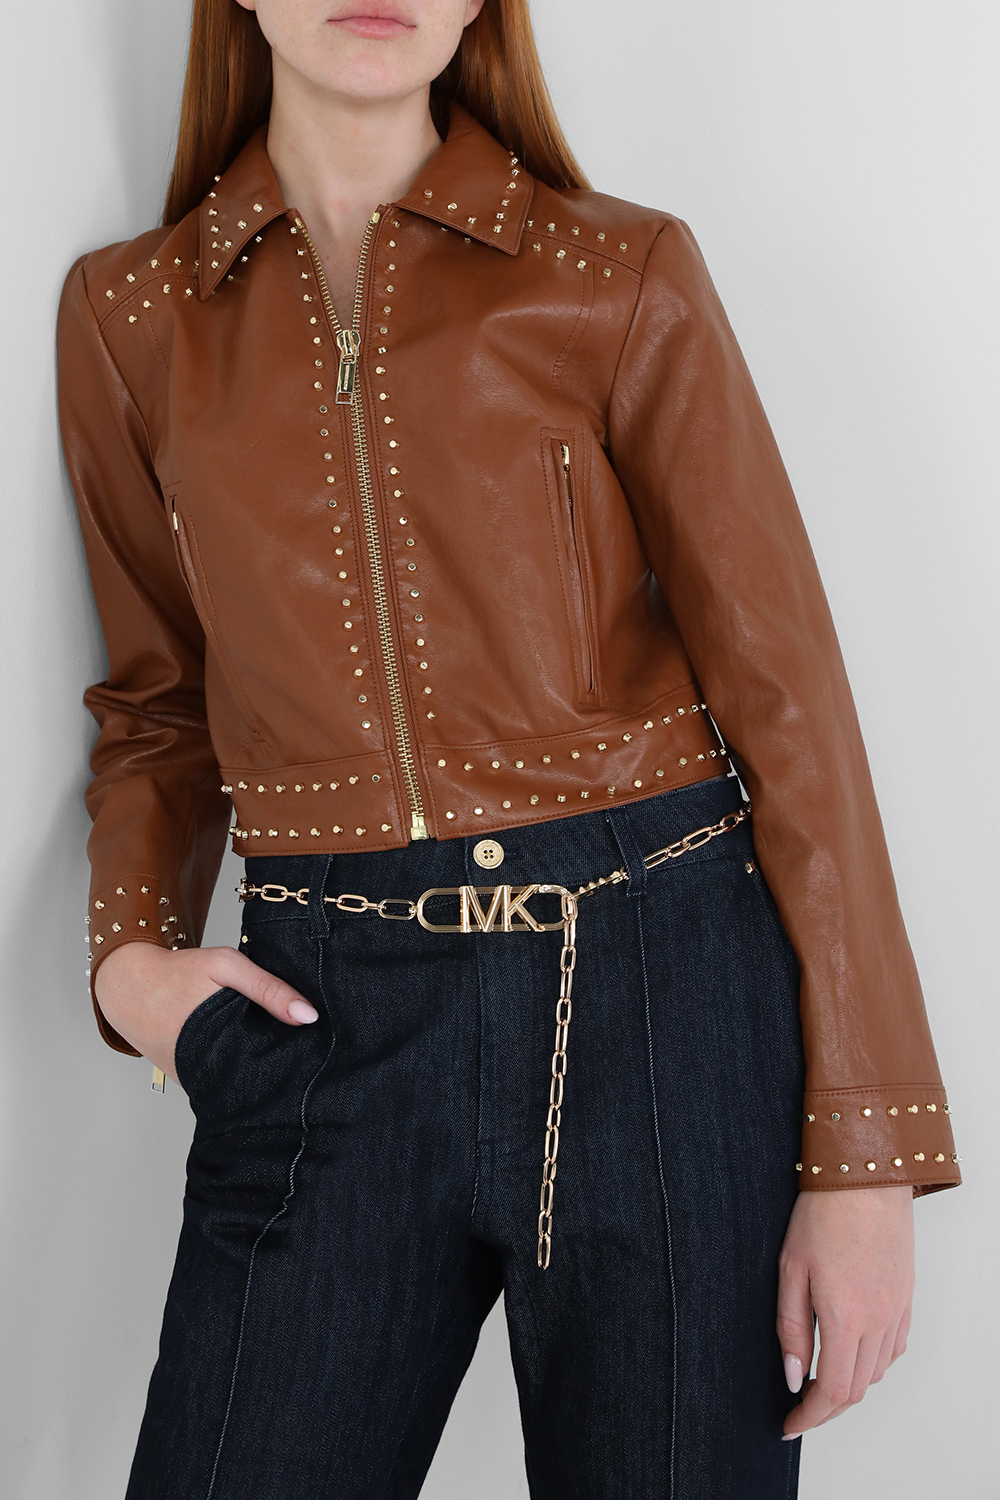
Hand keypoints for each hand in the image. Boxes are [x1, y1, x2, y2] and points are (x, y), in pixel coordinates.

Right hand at [94, 941, 318, 1081]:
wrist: (126, 985)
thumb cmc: (177, 972)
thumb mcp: (225, 966)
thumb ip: (268, 989)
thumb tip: (309, 1016)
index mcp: (223, 1045)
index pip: (273, 1063)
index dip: (295, 1055)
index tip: (315, 1047)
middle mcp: (207, 1072)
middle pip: (257, 1076)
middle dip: (277, 1063)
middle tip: (300, 1049)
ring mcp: (194, 1080)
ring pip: (237, 1079)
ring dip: (253, 1066)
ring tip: (274, 1047)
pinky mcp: (185, 1080)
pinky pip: (217, 1077)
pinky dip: (231, 1066)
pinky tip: (242, 1048)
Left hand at [777, 1185, 913, 1437]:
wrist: (866, 1176)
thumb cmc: (823, 1213)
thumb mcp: (790, 1268)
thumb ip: (790, 1326)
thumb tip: (792, 1374)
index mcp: (845, 1317)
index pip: (831, 1391)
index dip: (809, 1416)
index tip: (789, 1425)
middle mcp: (877, 1320)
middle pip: (856, 1389)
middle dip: (826, 1408)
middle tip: (799, 1409)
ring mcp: (896, 1310)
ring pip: (877, 1372)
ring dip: (850, 1386)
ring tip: (820, 1381)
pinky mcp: (906, 1297)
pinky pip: (894, 1348)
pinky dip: (873, 1363)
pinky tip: (853, 1353)